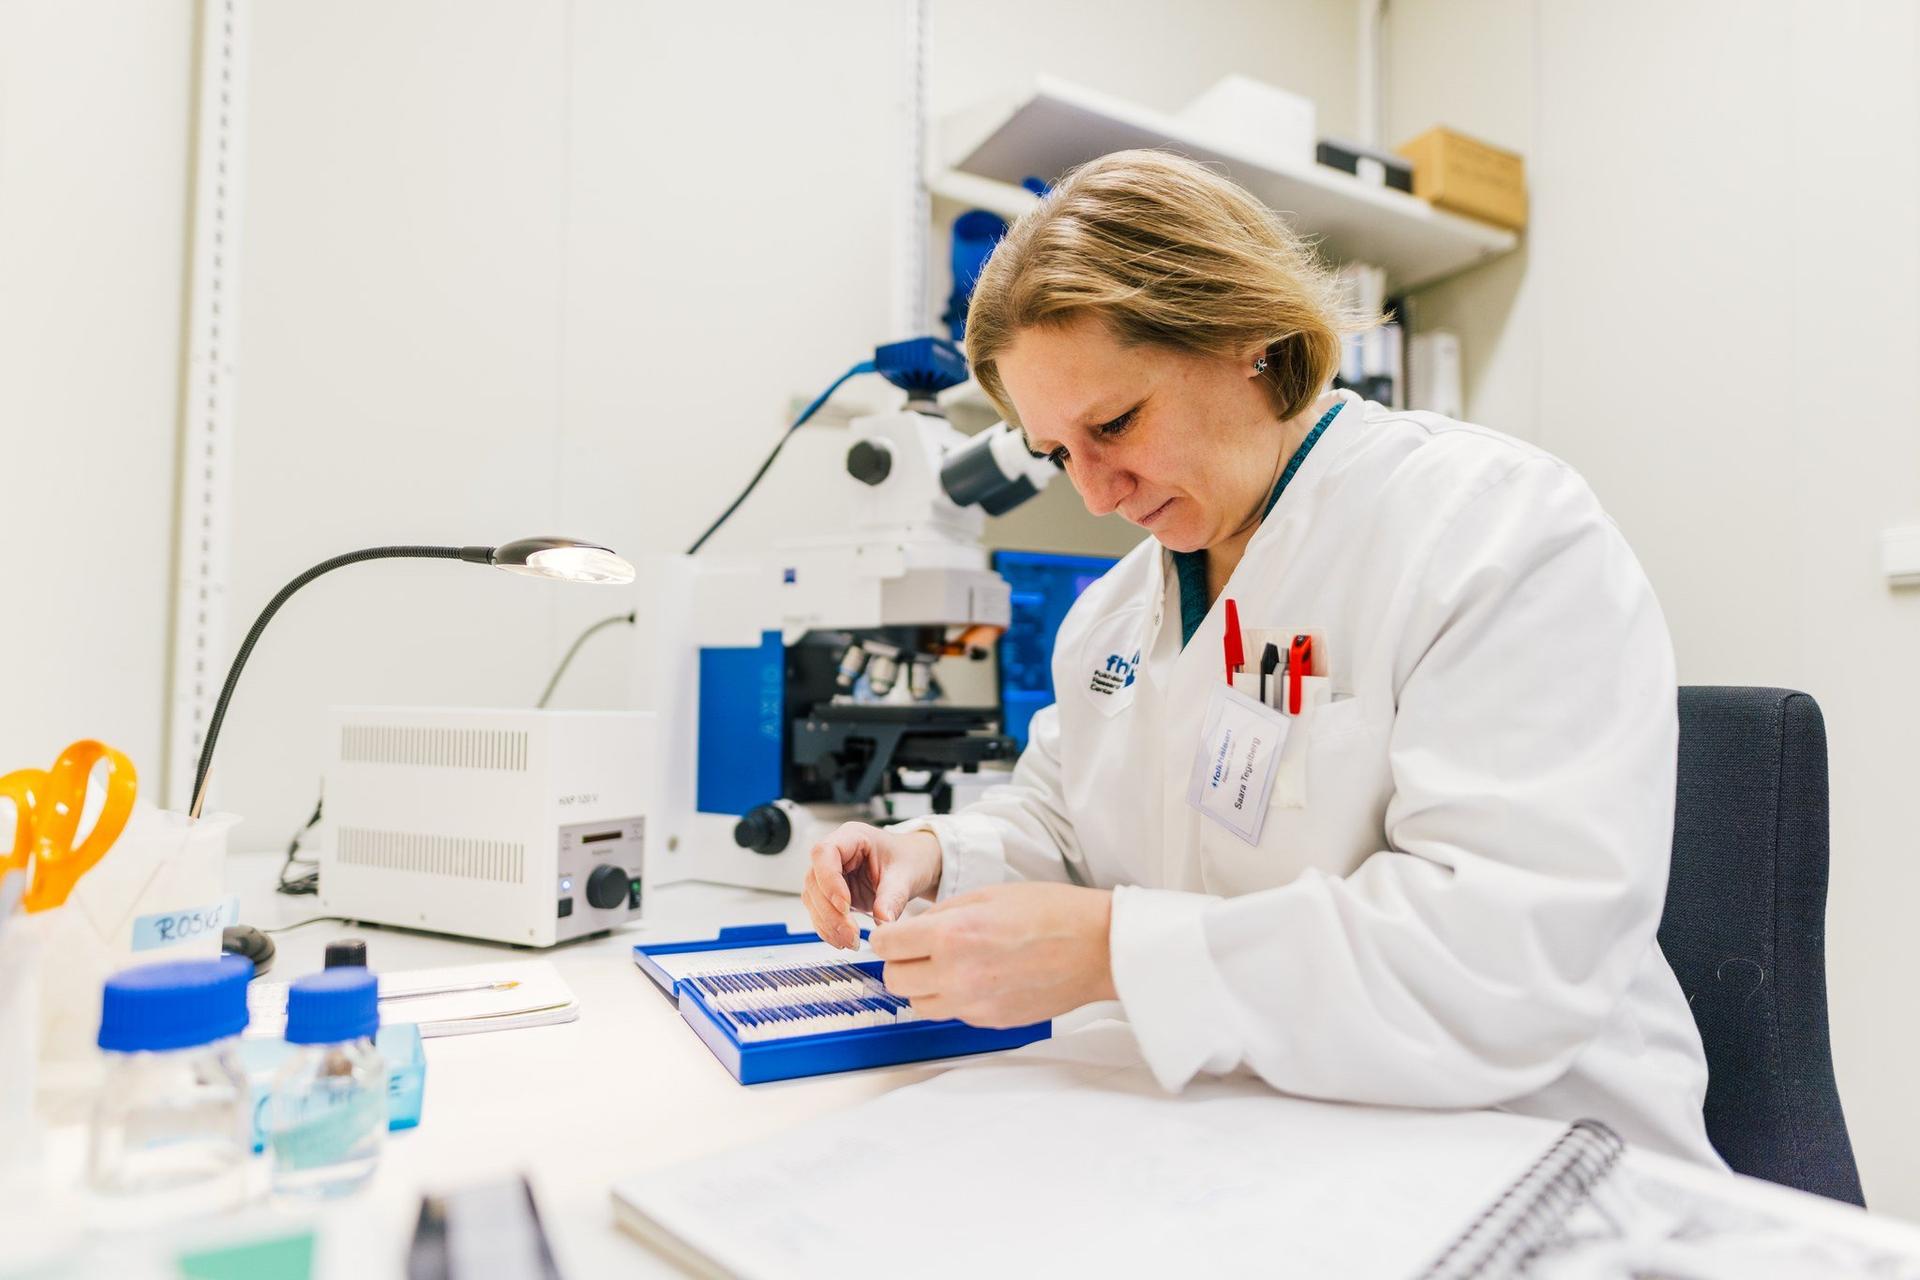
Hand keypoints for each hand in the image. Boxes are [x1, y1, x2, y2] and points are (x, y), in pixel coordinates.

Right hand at [802, 822, 943, 949]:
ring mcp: (830, 874)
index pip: (825, 853)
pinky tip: (842, 940)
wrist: (914, 865)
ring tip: (850, 941)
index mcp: (852, 837)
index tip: (845, 906)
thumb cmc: (909, 859)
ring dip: (827, 924)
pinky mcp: (831, 894)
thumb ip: (893, 898)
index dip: (829, 880)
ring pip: (813, 898)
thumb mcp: (905, 876)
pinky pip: (820, 912)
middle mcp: (836, 854)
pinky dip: (828, 928)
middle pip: (815, 880)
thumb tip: (883, 921)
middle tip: (850, 934)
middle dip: (830, 911)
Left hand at [869, 882, 1116, 1027]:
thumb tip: (909, 929)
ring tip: (947, 964)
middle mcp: (957, 974)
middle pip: (894, 980)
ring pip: (918, 1003)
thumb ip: (941, 914)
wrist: (1096, 947)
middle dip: (899, 961)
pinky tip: (977, 976)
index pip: (886, 946)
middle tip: (917, 948)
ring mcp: (974, 1004)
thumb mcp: (987, 895)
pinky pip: (951, 1013)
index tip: (893, 933)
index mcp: (953, 935)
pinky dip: (953, 997)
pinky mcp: (990, 1022)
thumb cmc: (1051, 912)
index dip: (885, 937)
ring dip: (922, 984)